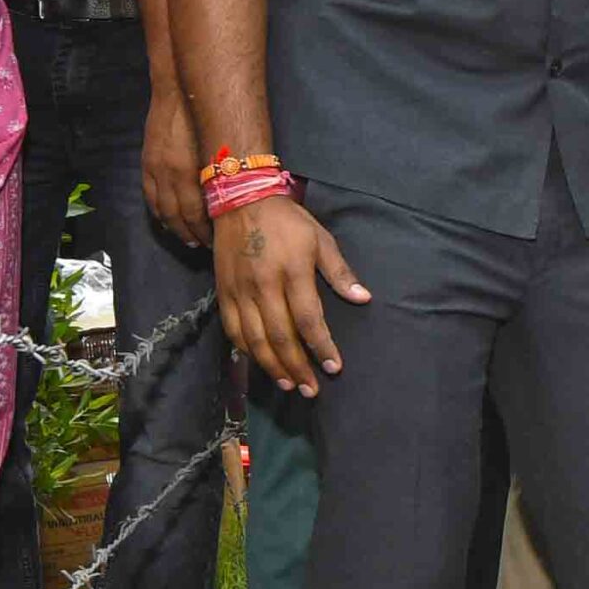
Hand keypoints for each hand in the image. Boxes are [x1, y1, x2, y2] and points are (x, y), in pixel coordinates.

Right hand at [142, 86, 209, 247]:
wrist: (178, 92)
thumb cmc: (205, 119)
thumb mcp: (217, 151)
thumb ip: (217, 178)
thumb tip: (226, 201)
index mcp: (190, 174)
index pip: (197, 214)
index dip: (206, 231)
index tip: (216, 241)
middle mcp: (170, 175)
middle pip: (179, 216)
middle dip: (191, 234)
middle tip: (202, 245)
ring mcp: (156, 169)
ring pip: (162, 209)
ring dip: (173, 227)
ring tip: (185, 238)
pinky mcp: (147, 162)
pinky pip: (149, 195)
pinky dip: (157, 212)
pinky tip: (165, 220)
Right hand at [213, 192, 368, 395]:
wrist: (240, 198)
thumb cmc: (287, 220)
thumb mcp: (320, 239)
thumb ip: (340, 273)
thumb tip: (363, 299)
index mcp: (292, 272)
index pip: (308, 320)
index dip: (321, 347)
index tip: (333, 367)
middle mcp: (264, 285)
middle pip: (280, 336)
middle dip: (297, 367)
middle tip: (311, 390)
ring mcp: (240, 290)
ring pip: (254, 339)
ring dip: (272, 366)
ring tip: (288, 384)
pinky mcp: (224, 291)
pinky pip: (233, 329)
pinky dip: (246, 351)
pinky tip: (260, 364)